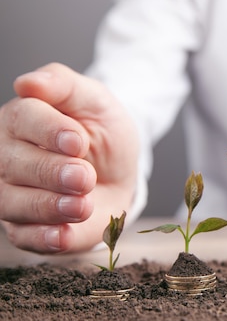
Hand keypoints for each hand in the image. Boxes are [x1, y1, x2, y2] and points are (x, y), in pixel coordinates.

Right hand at [0, 63, 138, 253]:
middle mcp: (7, 156)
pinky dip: (42, 238)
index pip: (23, 120)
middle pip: (14, 164)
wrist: (121, 170)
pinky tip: (63, 235)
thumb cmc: (103, 131)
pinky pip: (24, 236)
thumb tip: (28, 82)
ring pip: (12, 203)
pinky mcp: (26, 226)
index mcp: (21, 118)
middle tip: (84, 176)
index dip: (49, 131)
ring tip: (82, 205)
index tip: (77, 142)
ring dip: (48, 206)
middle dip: (51, 172)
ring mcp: (12, 193)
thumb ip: (64, 84)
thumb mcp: (95, 99)